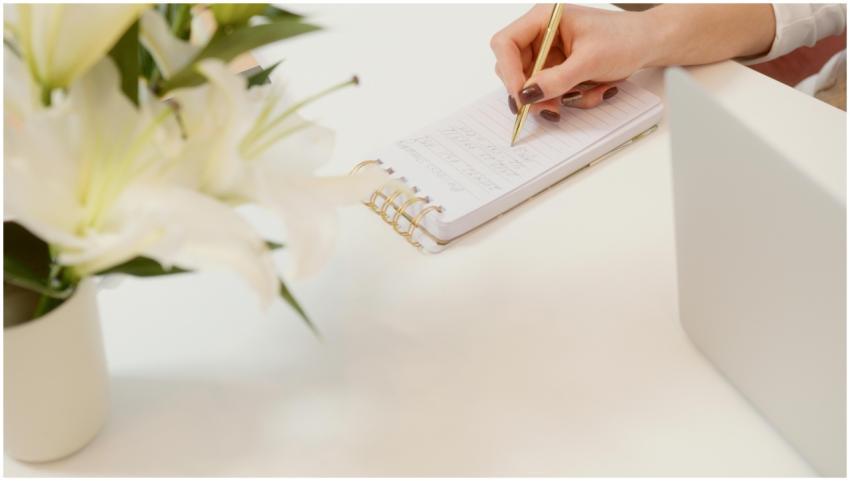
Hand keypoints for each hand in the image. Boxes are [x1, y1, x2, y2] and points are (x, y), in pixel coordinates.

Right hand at [491, 4, 653, 120]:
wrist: (649, 44)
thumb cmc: (625, 39)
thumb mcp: (589, 61)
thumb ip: (556, 80)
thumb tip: (527, 95)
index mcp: (543, 19)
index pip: (506, 44)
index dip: (508, 71)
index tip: (522, 95)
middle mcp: (541, 35)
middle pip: (514, 69)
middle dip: (533, 92)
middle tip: (550, 107)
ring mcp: (549, 54)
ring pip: (532, 86)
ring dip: (555, 98)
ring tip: (584, 94)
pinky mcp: (559, 70)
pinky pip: (551, 92)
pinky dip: (569, 98)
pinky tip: (592, 89)